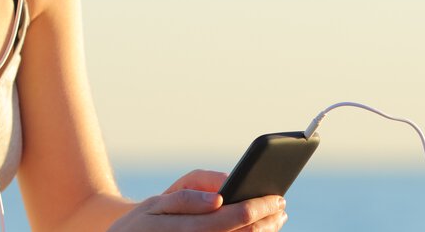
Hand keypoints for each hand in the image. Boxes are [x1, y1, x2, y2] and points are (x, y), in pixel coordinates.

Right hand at [106, 169, 287, 231]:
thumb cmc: (143, 222)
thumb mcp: (156, 203)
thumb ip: (188, 197)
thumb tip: (220, 196)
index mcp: (187, 228)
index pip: (234, 216)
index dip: (260, 206)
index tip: (277, 197)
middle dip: (268, 221)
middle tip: (281, 208)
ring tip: (274, 221)